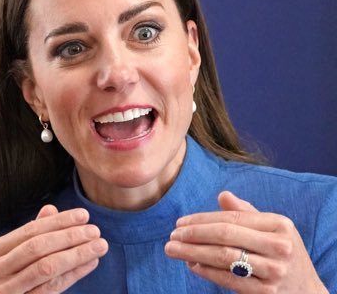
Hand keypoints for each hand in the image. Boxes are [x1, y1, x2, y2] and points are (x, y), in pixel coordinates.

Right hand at [0, 205, 107, 292]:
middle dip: (70, 236)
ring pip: (46, 267)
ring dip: (77, 254)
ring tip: (100, 245)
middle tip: (95, 231)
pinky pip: (52, 288)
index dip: (59, 221)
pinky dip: (74, 273)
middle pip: (38, 247)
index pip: (30, 230)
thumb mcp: (20, 254)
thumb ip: (34, 234)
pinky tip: (91, 263)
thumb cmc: (15, 278)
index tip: (85, 215)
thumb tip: (50, 209)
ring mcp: (3, 292)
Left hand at [164, 191, 327, 293]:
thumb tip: (222, 195)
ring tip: (173, 249)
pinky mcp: (267, 293)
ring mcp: (274, 271)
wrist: (306, 290)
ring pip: (223, 258)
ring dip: (193, 253)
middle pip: (225, 236)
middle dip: (193, 235)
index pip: (231, 218)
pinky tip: (192, 264)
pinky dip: (207, 272)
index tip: (180, 222)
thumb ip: (246, 211)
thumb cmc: (283, 250)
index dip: (202, 219)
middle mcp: (278, 246)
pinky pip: (230, 280)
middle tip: (171, 236)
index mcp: (278, 224)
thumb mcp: (272, 227)